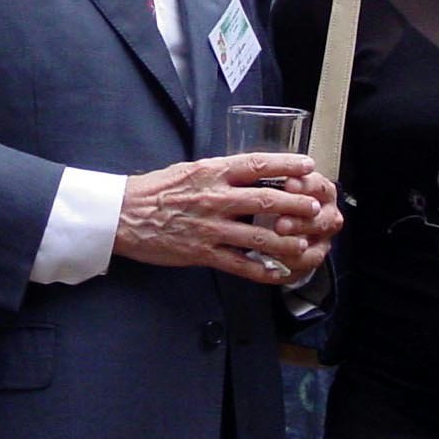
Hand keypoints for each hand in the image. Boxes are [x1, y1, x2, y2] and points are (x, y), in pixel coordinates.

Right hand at [115, 155, 340, 285]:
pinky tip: (278, 273)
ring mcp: (210, 227)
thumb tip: (251, 172)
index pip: (257, 165)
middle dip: (296, 205)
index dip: (286, 165)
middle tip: (316, 207)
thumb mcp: (189, 170)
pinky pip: (239, 263)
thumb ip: (220, 172)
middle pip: (265, 201)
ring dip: (286, 241)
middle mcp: (215, 198)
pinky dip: (261, 270)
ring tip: (305, 243)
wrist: (123, 215)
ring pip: (258, 237)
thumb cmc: (156, 190)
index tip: (309, 165)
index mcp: (212, 172)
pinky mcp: (202, 252)